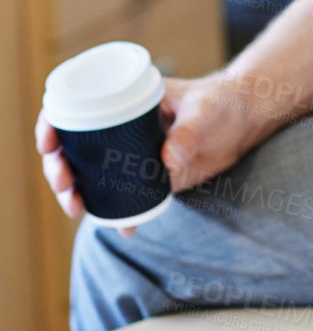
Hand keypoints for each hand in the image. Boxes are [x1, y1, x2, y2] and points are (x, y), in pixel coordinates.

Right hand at [36, 71, 264, 238]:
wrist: (244, 119)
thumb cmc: (221, 101)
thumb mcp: (205, 110)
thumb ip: (189, 132)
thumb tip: (170, 160)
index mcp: (123, 102)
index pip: (74, 109)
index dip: (52, 126)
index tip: (49, 144)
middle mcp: (121, 129)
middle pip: (74, 150)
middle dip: (59, 169)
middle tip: (65, 185)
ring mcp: (134, 155)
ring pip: (93, 177)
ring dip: (79, 194)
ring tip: (77, 208)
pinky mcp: (152, 178)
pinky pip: (127, 198)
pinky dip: (121, 215)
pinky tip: (123, 229)